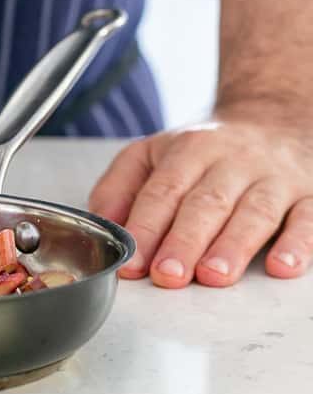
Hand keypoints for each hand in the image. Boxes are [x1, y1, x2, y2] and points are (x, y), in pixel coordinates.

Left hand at [88, 104, 312, 286]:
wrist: (273, 117)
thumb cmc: (205, 149)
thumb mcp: (154, 153)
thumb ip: (120, 185)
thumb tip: (102, 221)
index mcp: (189, 150)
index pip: (164, 190)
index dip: (147, 227)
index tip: (133, 262)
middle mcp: (232, 161)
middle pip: (207, 203)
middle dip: (185, 241)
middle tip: (168, 274)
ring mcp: (273, 178)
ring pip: (254, 211)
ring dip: (234, 246)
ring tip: (214, 276)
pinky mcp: (309, 194)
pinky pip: (308, 219)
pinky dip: (298, 244)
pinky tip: (282, 266)